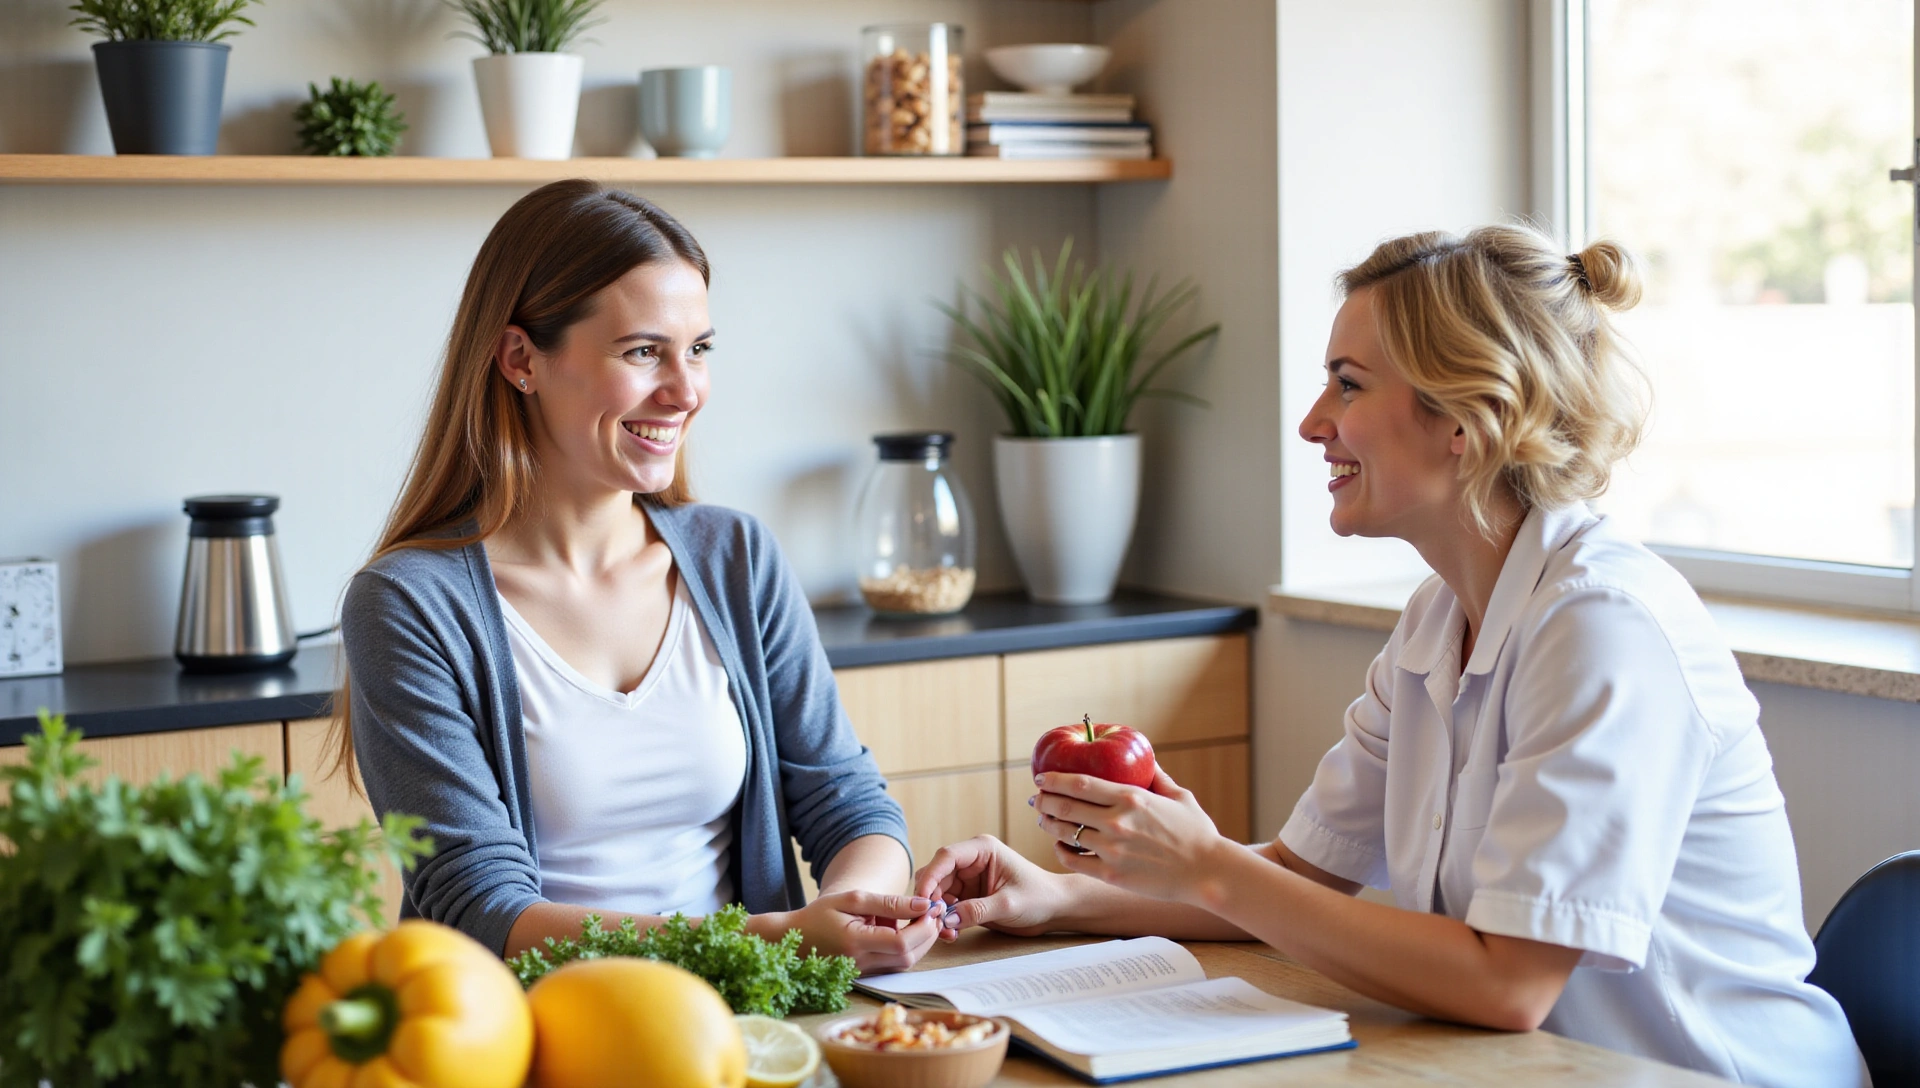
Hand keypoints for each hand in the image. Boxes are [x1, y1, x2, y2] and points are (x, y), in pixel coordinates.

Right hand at [759, 890, 942, 973]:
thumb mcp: (853, 899)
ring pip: (905, 963)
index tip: (930, 908)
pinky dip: (907, 948)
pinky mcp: (867, 975)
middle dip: (927, 935)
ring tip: (919, 918)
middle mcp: (862, 963)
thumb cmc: (820, 915)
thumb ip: (889, 903)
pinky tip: (904, 930)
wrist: (796, 940)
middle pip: (908, 956)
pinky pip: (895, 965)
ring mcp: (865, 973)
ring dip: (920, 942)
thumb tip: (923, 905)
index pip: (900, 942)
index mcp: (855, 942)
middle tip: (933, 912)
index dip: (922, 927)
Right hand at [912, 834, 1072, 940]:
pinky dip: (945, 920)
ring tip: (943, 932)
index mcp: (982, 849)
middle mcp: (971, 861)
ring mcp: (968, 879)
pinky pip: (947, 906)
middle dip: (930, 898)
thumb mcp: (1009, 905)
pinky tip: (950, 934)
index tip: (922, 900)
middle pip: (937, 875)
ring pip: (938, 893)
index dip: (930, 877)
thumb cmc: (1040, 897)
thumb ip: (978, 910)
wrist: (1055, 909)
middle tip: (931, 922)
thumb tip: (947, 919)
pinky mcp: (968, 896)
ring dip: (936, 912)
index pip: (946, 857)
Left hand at [1033, 768, 1227, 902]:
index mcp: (1131, 798)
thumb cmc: (1197, 833)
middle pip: (1065, 807)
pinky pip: (1074, 860)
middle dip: (1044, 801)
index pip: (1079, 783)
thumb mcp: (1179, 797)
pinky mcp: (1111, 874)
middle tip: (1037, 799)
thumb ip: (1157, 777)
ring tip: (1044, 820)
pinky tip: (1060, 845)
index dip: (1054, 779)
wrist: (1207, 873)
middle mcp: (1117, 822)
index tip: (1041, 777)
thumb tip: (1146, 759)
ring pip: (1066, 833)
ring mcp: (1112, 849)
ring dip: (1048, 824)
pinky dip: (1061, 850)